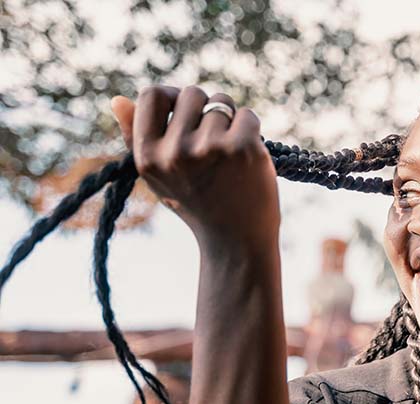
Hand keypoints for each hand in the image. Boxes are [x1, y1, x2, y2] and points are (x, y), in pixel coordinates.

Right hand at [110, 86, 279, 251]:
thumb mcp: (157, 177)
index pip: (152, 94)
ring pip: (221, 102)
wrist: (236, 241)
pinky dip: (250, 129)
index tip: (186, 112)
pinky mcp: (242, 149)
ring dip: (229, 119)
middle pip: (191, 93)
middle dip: (205, 107)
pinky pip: (247, 115)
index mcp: (148, 157)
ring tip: (228, 150)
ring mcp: (210, 149)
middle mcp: (175, 152)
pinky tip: (247, 155)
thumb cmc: (196, 205)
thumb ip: (136, 138)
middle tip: (212, 136)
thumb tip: (117, 100)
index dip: (172, 97)